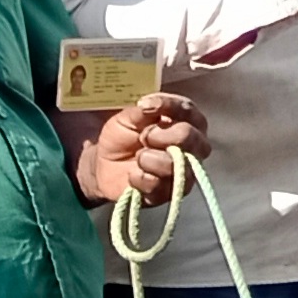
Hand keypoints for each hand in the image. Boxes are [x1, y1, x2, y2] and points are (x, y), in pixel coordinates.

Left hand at [76, 91, 205, 206]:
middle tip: (144, 137)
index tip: (143, 106)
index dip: (168, 107)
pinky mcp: (171, 193)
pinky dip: (142, 179)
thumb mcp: (128, 116)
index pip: (188, 110)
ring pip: (177, 165)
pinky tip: (133, 175)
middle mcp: (193, 146)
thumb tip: (150, 105)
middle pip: (189, 137)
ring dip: (151, 160)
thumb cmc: (123, 135)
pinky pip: (162, 187)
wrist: (105, 163)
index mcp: (185, 121)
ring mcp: (186, 171)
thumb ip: (142, 110)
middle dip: (161, 136)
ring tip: (138, 158)